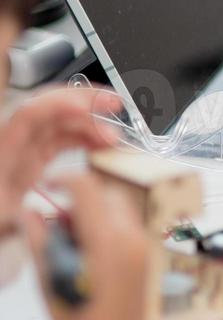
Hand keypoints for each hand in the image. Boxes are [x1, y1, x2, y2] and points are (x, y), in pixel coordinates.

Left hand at [0, 88, 122, 237]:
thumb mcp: (2, 220)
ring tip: (114, 137)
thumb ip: (20, 218)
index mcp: (4, 149)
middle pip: (51, 107)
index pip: (31, 113)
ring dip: (91, 123)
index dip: (60, 104)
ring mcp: (26, 148)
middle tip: (114, 104)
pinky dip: (85, 137)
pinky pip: (64, 138)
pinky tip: (100, 146)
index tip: (88, 109)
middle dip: (85, 100)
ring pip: (62, 122)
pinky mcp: (35, 157)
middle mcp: (16, 142)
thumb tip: (45, 213)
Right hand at [23, 173, 150, 319]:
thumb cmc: (77, 317)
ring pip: (121, 209)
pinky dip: (110, 227)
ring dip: (98, 213)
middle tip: (61, 222)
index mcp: (106, 238)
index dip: (64, 179)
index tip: (48, 185)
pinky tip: (92, 252)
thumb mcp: (48, 277)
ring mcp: (144, 244)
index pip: (87, 188)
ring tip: (75, 241)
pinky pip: (130, 226)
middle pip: (109, 194)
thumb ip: (39, 237)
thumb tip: (29, 209)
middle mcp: (131, 235)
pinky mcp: (148, 254)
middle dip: (83, 199)